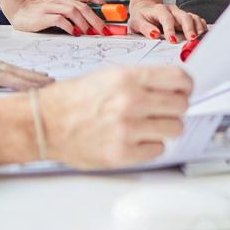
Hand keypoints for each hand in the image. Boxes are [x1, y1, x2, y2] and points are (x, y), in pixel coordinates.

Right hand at [10, 0, 106, 35]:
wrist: (20, 10)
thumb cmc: (43, 12)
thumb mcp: (60, 7)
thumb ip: (75, 11)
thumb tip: (95, 22)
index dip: (102, 2)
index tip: (112, 14)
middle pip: (83, 6)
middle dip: (97, 19)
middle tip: (105, 31)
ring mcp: (51, 6)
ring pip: (73, 11)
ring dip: (84, 23)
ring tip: (90, 33)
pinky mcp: (43, 16)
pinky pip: (59, 20)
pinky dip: (69, 26)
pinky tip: (73, 33)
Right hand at [38, 66, 191, 168]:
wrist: (44, 122)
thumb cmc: (73, 98)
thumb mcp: (107, 75)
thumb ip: (141, 80)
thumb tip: (174, 88)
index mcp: (128, 77)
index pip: (179, 79)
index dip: (185, 85)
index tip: (184, 90)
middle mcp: (131, 101)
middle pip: (181, 105)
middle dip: (174, 107)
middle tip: (161, 109)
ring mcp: (128, 129)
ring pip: (174, 128)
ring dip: (163, 127)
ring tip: (144, 125)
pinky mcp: (124, 153)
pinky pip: (158, 149)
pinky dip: (149, 145)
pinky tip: (133, 138)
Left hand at [128, 0, 206, 42]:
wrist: (145, 8)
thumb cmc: (142, 17)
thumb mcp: (137, 22)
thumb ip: (145, 28)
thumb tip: (154, 34)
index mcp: (159, 10)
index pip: (166, 18)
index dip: (170, 29)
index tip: (172, 40)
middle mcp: (172, 10)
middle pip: (184, 16)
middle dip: (189, 28)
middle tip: (191, 39)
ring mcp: (180, 13)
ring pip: (192, 17)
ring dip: (197, 28)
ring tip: (199, 39)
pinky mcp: (185, 17)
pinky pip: (196, 20)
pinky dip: (201, 27)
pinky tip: (202, 34)